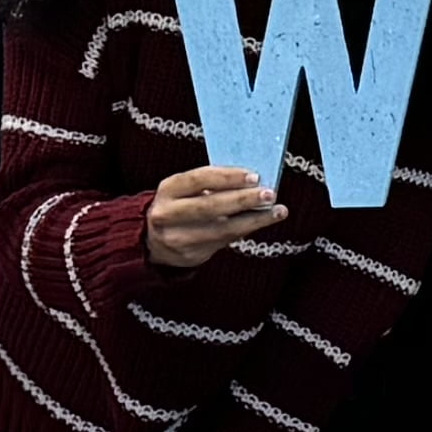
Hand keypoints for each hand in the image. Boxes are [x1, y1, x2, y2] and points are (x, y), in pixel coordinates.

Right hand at [148, 162, 285, 268]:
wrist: (154, 242)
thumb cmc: (179, 206)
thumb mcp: (185, 190)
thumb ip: (211, 183)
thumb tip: (251, 179)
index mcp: (167, 189)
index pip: (198, 179)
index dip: (227, 177)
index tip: (254, 176)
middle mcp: (167, 214)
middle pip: (209, 206)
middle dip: (242, 200)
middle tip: (269, 194)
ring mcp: (177, 238)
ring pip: (220, 229)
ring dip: (253, 219)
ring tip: (277, 211)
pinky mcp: (190, 256)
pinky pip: (224, 241)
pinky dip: (247, 230)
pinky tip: (263, 221)